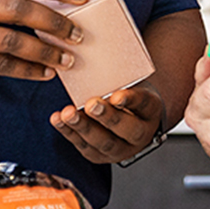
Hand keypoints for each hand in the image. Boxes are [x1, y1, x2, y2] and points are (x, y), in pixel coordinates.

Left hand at [50, 81, 165, 163]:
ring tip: (68, 113)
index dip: (131, 100)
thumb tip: (96, 52)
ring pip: (103, 142)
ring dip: (83, 127)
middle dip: (107, 117)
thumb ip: (120, 76)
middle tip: (91, 104)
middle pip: (126, 129)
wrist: (130, 118)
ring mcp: (121, 149)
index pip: (144, 105)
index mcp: (151, 111)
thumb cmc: (127, 93)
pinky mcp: (100, 156)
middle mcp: (140, 135)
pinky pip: (84, 146)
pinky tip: (58, 119)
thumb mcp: (132, 83)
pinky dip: (69, 132)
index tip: (117, 95)